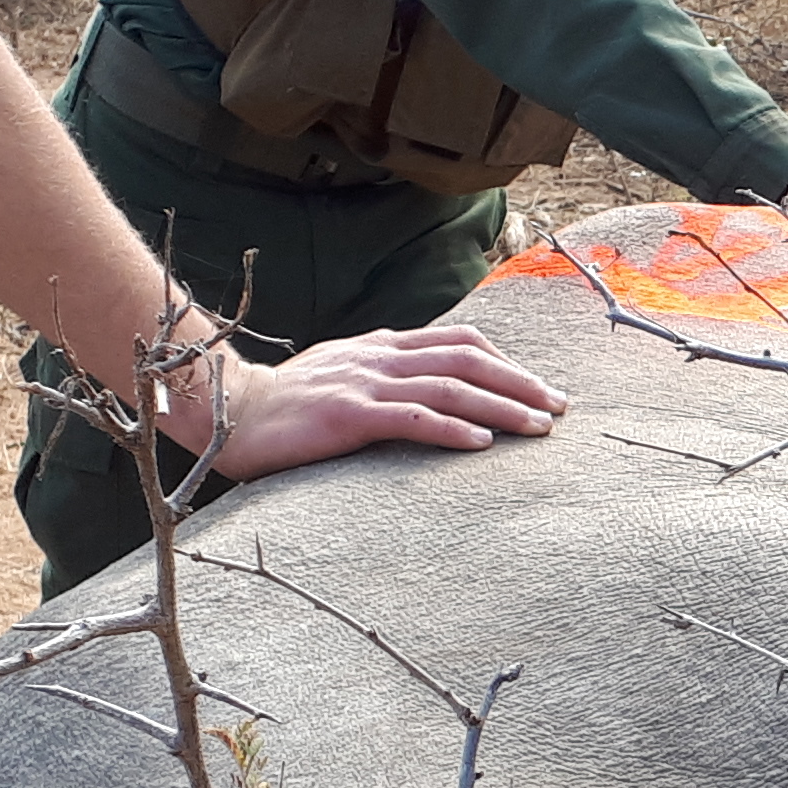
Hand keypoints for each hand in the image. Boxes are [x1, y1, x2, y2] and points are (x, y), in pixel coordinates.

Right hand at [203, 321, 569, 483]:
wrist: (227, 411)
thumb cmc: (285, 405)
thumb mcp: (343, 376)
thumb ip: (384, 376)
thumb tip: (429, 389)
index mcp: (382, 346)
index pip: (460, 342)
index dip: (506, 362)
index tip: (538, 388)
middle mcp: (380, 357)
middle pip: (468, 360)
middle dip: (521, 383)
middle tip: (560, 408)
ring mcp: (365, 384)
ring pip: (450, 388)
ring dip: (502, 408)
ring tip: (540, 427)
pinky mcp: (347, 415)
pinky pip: (411, 419)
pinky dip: (452, 429)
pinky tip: (483, 444)